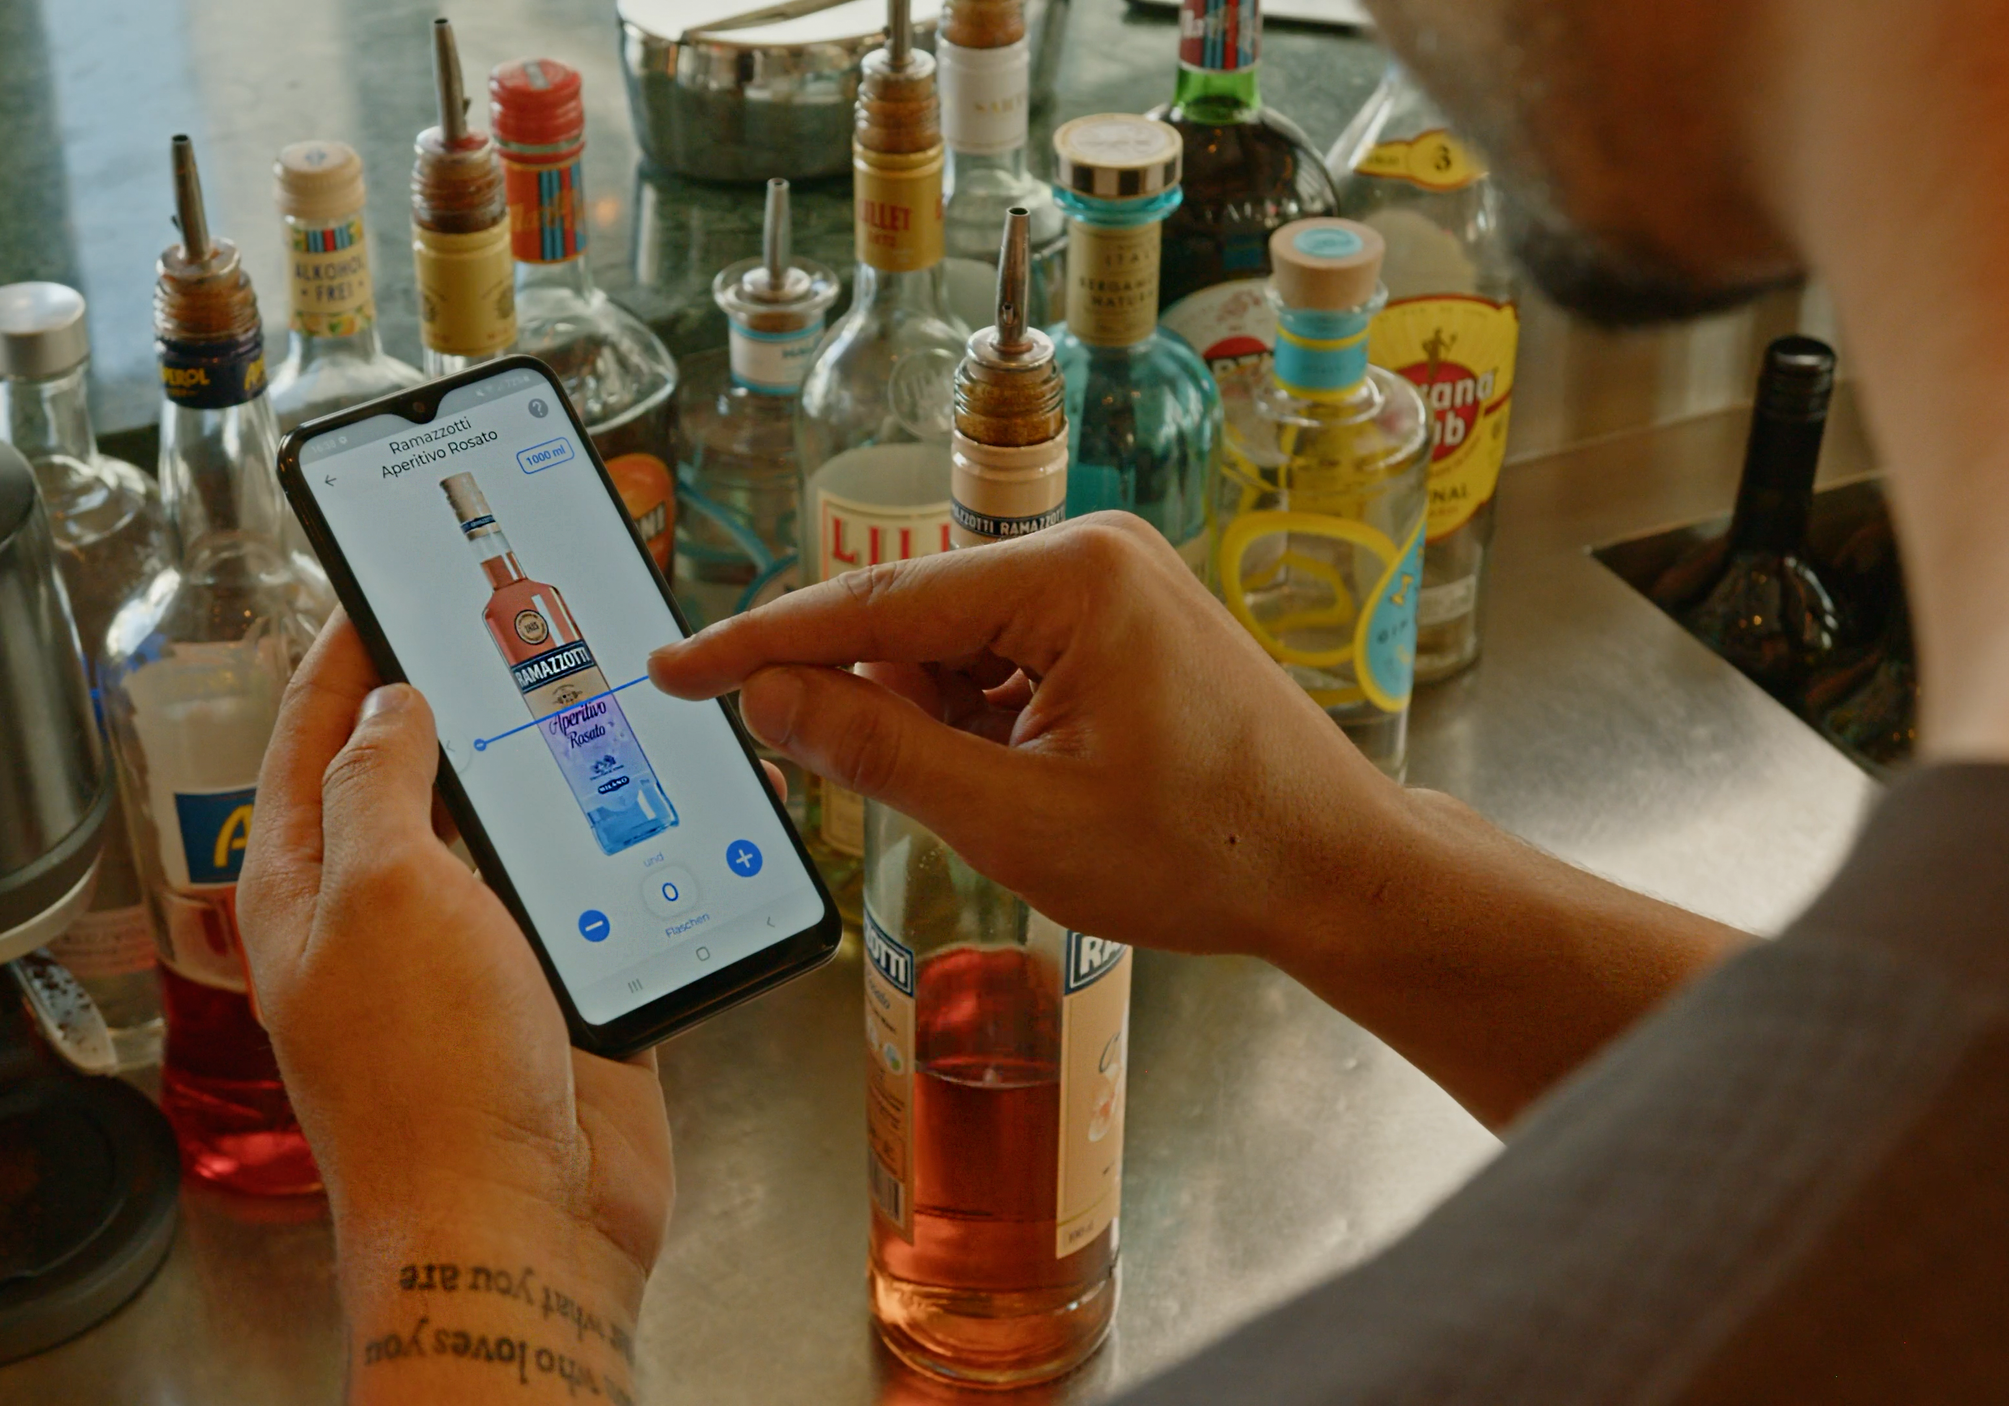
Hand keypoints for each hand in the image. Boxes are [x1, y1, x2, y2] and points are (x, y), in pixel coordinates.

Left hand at [237, 612, 670, 1286]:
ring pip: (513, 839)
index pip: (315, 737)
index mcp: (311, 887)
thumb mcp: (384, 893)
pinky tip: (657, 812)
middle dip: (458, 699)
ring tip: (592, 695)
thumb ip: (383, 785)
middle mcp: (387, 917)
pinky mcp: (558, 999)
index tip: (378, 583)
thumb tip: (391, 705)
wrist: (519, 1229)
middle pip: (418, 779)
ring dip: (551, 778)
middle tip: (504, 620)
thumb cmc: (428, 1082)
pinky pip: (592, 905)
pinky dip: (623, 858)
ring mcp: (474, 961)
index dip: (344, 654)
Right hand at [649, 513, 1406, 963]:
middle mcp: (1087, 551)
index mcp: (1067, 576)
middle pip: (913, 624)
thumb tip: (770, 699)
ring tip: (1016, 807)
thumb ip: (877, 753)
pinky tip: (1028, 784)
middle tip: (928, 802)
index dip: (760, 646)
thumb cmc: (1202, 851)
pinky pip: (1005, 659)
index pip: (871, 607)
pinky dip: (984, 724)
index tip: (672, 668)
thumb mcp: (1015, 818)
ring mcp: (1110, 581)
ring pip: (955, 649)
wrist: (1336, 869)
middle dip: (882, 714)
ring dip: (943, 729)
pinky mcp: (1121, 618)